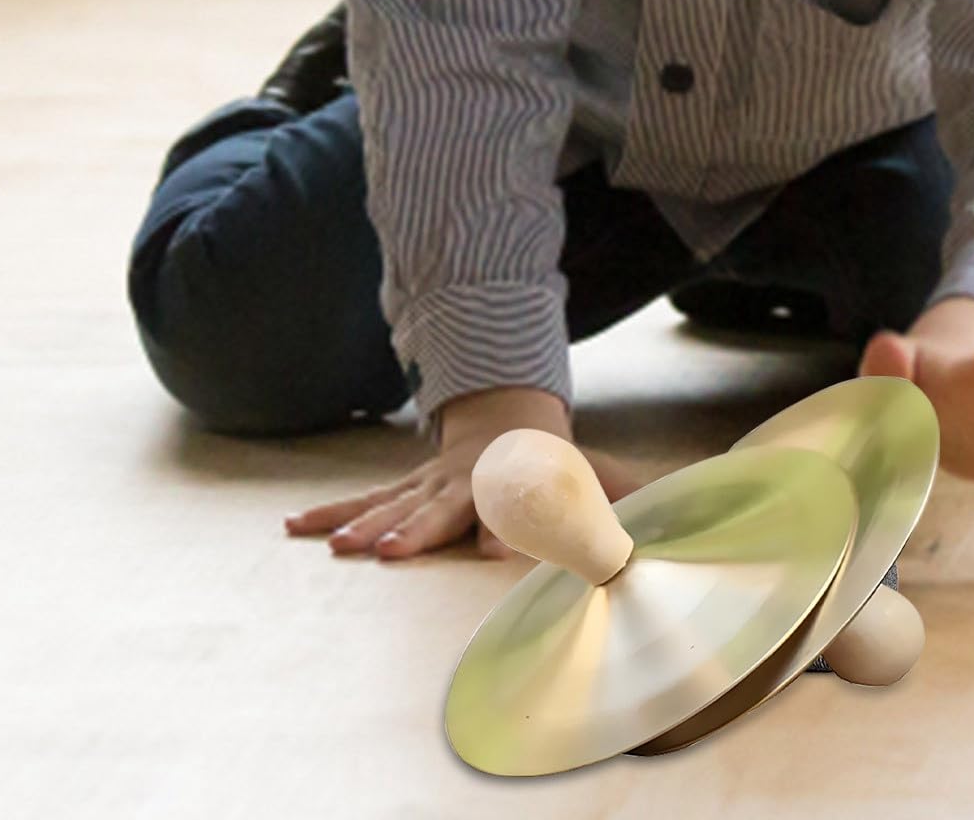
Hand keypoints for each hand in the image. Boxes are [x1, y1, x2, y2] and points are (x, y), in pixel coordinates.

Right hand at [285, 386, 641, 560]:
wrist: (508, 419)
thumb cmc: (555, 463)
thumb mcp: (598, 477)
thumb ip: (625, 497)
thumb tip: (677, 503)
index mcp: (511, 483)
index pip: (512, 507)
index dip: (510, 528)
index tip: (503, 554)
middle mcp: (465, 482)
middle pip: (440, 508)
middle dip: (417, 529)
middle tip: (391, 553)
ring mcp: (428, 484)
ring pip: (391, 503)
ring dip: (362, 525)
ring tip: (335, 547)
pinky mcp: (405, 490)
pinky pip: (364, 503)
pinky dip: (330, 514)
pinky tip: (296, 527)